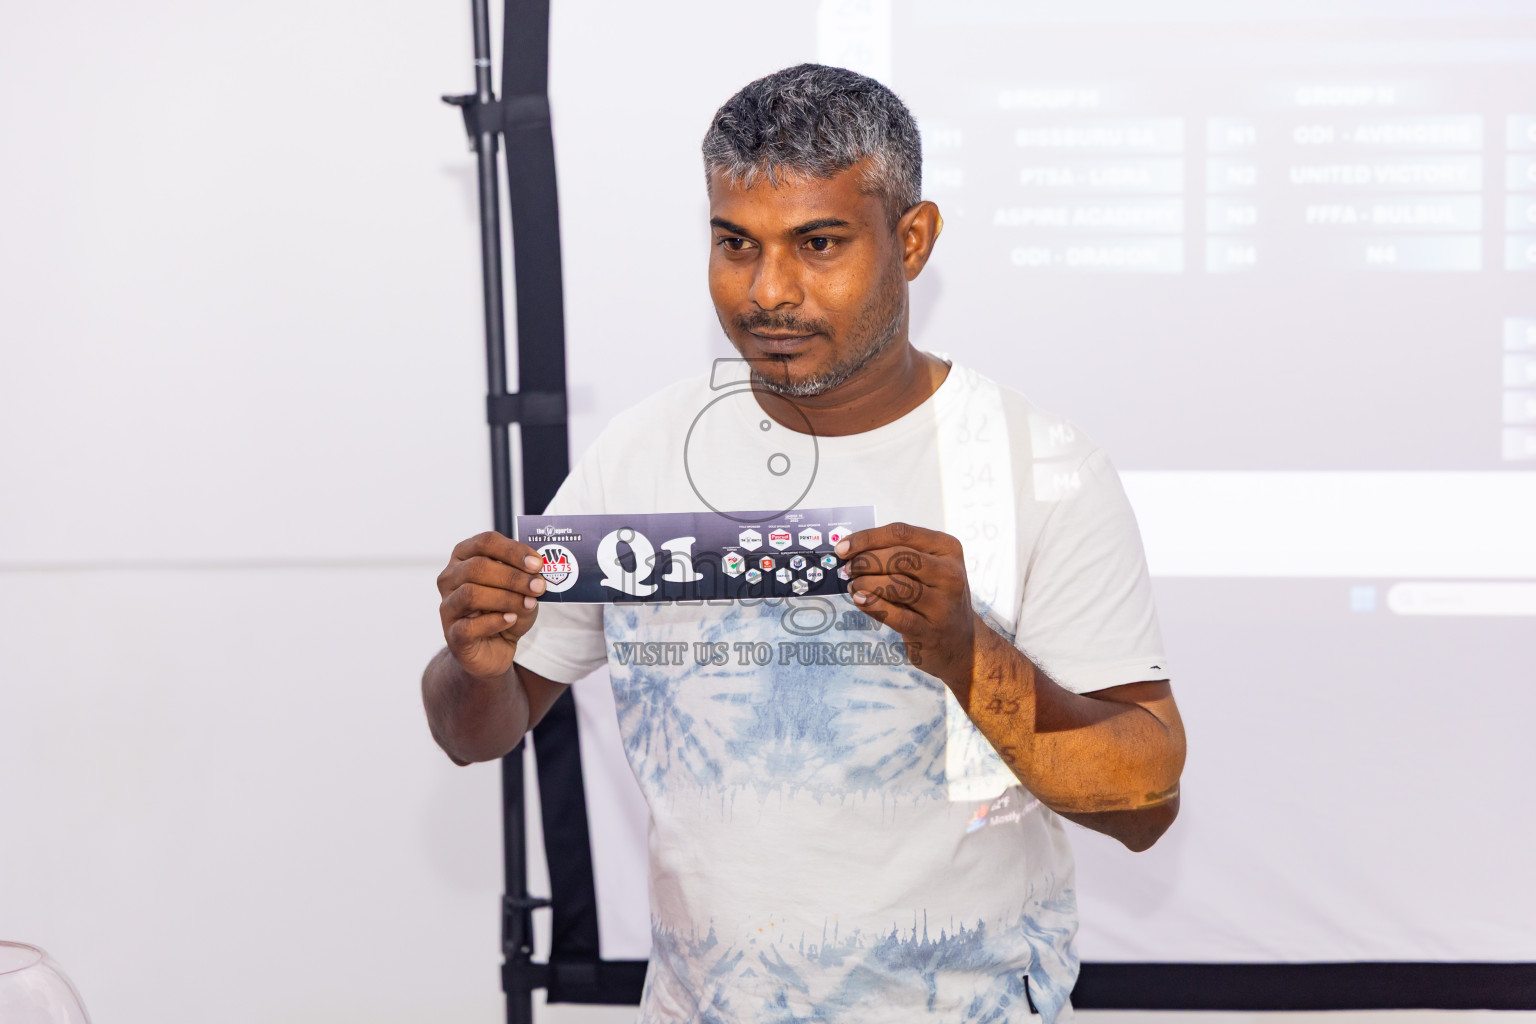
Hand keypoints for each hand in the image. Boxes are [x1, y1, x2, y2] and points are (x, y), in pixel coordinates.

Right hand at [436, 532, 548, 678]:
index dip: (513, 550)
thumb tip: (537, 574)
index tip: (537, 564)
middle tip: (538, 587)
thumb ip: (527, 579)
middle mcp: (450, 578)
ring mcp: (447, 606)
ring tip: (528, 604)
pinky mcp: (452, 634)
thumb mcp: (521, 590)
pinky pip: (469, 625)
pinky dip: (494, 621)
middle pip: (477, 567)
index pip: (485, 542)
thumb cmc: (506, 611)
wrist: (493, 649)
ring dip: (505, 598)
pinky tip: (511, 619)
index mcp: (465, 557)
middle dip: (512, 577)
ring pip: (471, 593)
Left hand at [836, 522, 978, 691]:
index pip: (901, 533)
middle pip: (899, 557)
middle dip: (865, 561)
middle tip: (848, 569)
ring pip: (897, 584)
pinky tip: (860, 600)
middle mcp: (950, 573)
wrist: (960, 643)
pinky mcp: (931, 631)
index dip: (867, 538)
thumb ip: (897, 555)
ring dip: (867, 583)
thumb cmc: (934, 598)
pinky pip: (896, 614)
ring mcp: (943, 604)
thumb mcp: (927, 569)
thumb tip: (851, 551)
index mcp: (947, 548)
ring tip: (854, 586)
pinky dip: (873, 605)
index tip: (842, 548)